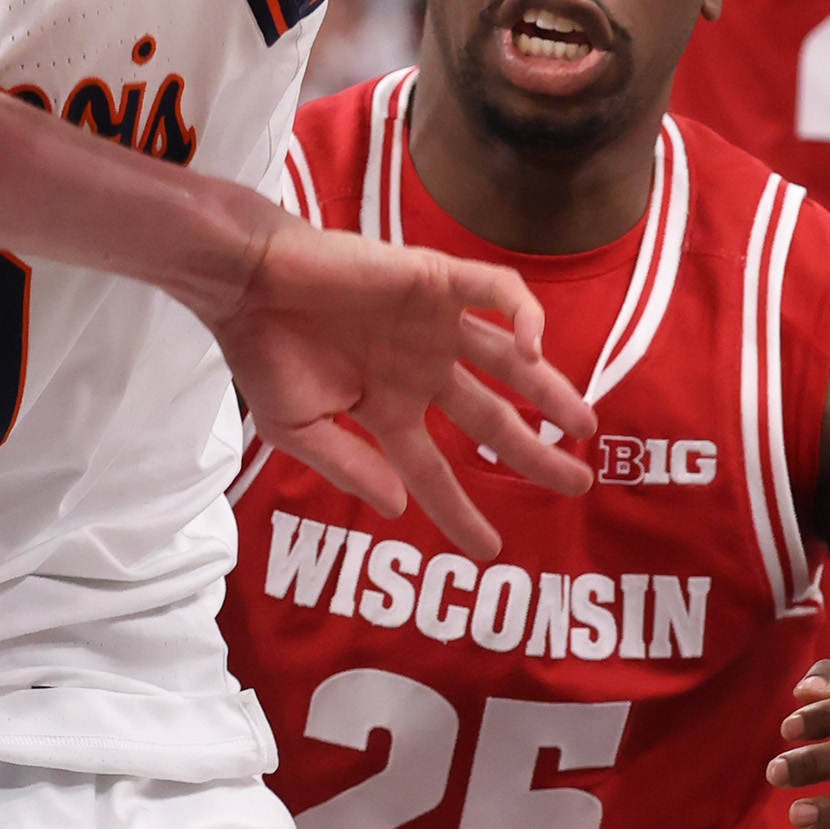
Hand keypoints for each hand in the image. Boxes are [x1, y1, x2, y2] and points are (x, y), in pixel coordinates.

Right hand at [219, 216, 595, 564]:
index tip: (490, 549)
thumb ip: (350, 468)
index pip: (434, 470)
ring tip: (583, 424)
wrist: (246, 283)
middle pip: (491, 418)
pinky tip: (534, 347)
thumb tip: (399, 509)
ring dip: (549, 390)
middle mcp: (418, 369)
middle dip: (535, 451)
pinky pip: (495, 291)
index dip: (461, 512)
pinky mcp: (435, 279)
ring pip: (508, 360)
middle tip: (578, 481)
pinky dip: (522, 314)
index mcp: (385, 409)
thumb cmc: (261, 353)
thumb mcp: (297, 431)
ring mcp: (431, 325)